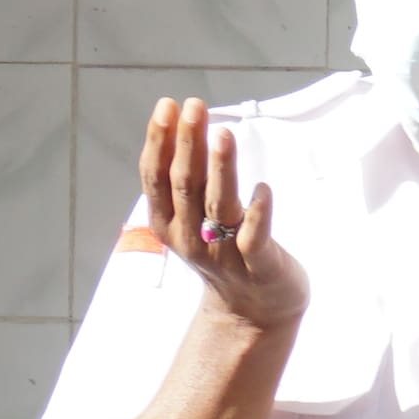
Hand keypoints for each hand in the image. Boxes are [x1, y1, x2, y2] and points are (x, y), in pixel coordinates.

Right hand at [129, 97, 305, 336]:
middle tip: (194, 106)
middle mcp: (190, 239)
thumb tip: (182, 122)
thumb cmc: (224, 251)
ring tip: (223, 133)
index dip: (159, 141)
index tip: (167, 105)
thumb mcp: (192, 218)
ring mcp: (224, 254)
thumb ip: (186, 179)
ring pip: (219, 207)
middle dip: (187, 143)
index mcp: (168, 224)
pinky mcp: (259, 267)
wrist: (253, 313)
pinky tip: (262, 188)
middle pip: (186, 185)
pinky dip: (258, 213)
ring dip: (221, 168)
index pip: (156, 177)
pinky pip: (255, 238)